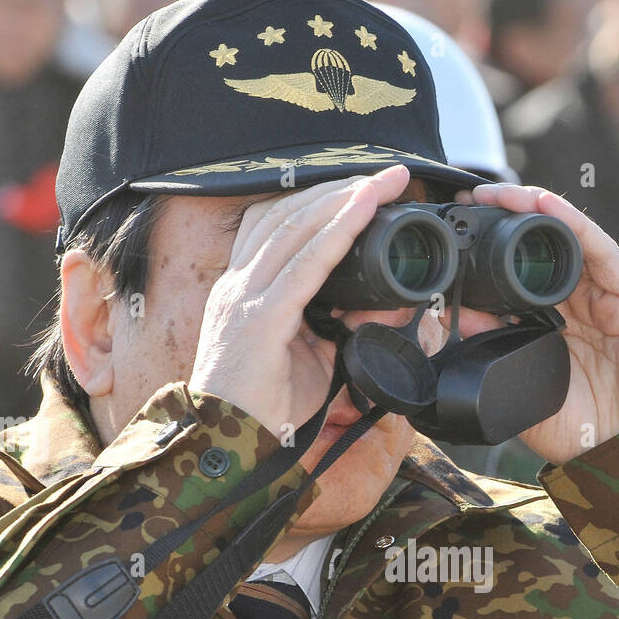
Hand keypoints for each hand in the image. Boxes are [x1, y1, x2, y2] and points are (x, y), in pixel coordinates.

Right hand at [187, 165, 411, 440]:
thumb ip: (332, 331)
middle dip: (340, 187)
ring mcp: (245, 297)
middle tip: (387, 173)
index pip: (276, 225)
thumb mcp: (307, 360)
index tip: (359, 185)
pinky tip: (363, 211)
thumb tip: (369, 315)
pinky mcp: (260, 318)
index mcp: (242, 290)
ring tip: (384, 182)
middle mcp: (239, 285)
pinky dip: (338, 231)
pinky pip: (306, 263)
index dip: (317, 199)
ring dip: (344, 199)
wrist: (230, 445)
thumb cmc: (265, 408)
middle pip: (287, 213)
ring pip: (296, 227)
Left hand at [464, 182, 618, 463]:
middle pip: (545, 250)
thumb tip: (461, 319)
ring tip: (501, 193)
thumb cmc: (585, 432)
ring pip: (571, 241)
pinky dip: (572, 224)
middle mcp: (583, 307)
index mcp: (557, 328)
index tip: (460, 235)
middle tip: (473, 200)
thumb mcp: (525, 390)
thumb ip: (495, 358)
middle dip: (510, 220)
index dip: (494, 253)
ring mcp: (609, 300)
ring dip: (535, 211)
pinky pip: (600, 252)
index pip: (523, 277)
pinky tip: (544, 205)